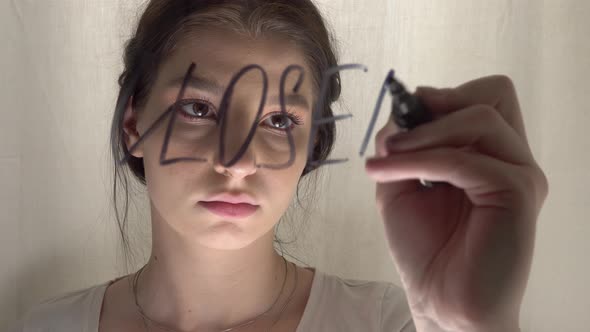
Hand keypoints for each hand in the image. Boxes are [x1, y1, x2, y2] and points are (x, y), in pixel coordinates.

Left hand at [364, 75, 547, 331]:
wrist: (441, 301)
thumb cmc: (426, 248)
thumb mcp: (402, 181)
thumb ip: (402, 144)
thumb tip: (399, 112)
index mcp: (491, 153)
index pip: (487, 95)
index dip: (446, 96)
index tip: (407, 115)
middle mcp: (512, 158)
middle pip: (495, 93)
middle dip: (440, 104)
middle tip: (401, 133)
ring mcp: (520, 174)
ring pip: (479, 118)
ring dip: (422, 133)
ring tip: (386, 156)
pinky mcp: (518, 194)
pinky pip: (464, 159)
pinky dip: (418, 159)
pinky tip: (386, 172)